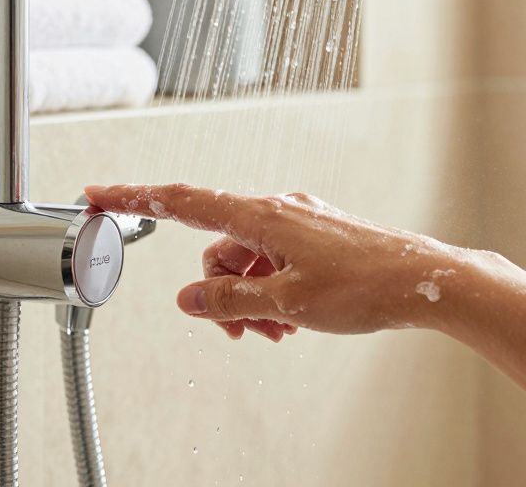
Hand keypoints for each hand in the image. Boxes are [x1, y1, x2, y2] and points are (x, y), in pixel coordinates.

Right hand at [83, 183, 469, 340]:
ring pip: (248, 259)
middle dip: (218, 291)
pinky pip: (276, 261)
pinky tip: (292, 322)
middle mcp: (279, 209)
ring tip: (275, 332)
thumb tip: (189, 298)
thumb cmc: (366, 286)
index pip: (184, 201)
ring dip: (249, 298)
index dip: (136, 198)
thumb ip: (230, 301)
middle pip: (218, 247)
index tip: (99, 193)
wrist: (426, 283)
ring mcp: (300, 222)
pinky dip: (272, 291)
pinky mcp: (318, 236)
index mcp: (263, 215)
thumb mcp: (287, 304)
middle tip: (238, 331)